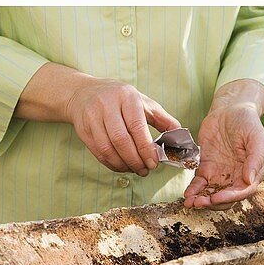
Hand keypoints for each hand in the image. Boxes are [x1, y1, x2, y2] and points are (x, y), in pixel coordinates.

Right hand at [16, 63, 179, 175]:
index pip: (136, 126)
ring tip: (134, 170)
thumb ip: (163, 119)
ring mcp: (92, 118)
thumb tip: (180, 136)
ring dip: (122, 164)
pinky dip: (111, 164)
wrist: (84, 93)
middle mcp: (107, 106)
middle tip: (144, 171)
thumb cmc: (120, 99)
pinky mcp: (83, 130)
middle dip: (135, 160)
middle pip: (121, 140)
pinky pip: (98, 153)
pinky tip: (121, 166)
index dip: (145, 148)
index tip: (153, 163)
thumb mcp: (143, 103)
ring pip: (107, 149)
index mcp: (127, 97)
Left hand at [184, 80, 263, 209]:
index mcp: (251, 173)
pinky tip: (187, 194)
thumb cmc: (247, 122)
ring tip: (190, 202)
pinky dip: (193, 191)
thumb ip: (256, 159)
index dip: (229, 198)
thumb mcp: (257, 138)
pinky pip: (198, 184)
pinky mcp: (206, 169)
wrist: (229, 110)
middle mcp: (235, 178)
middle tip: (199, 203)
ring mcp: (220, 175)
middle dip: (212, 203)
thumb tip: (249, 180)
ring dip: (200, 201)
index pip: (242, 192)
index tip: (216, 198)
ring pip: (210, 194)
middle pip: (225, 198)